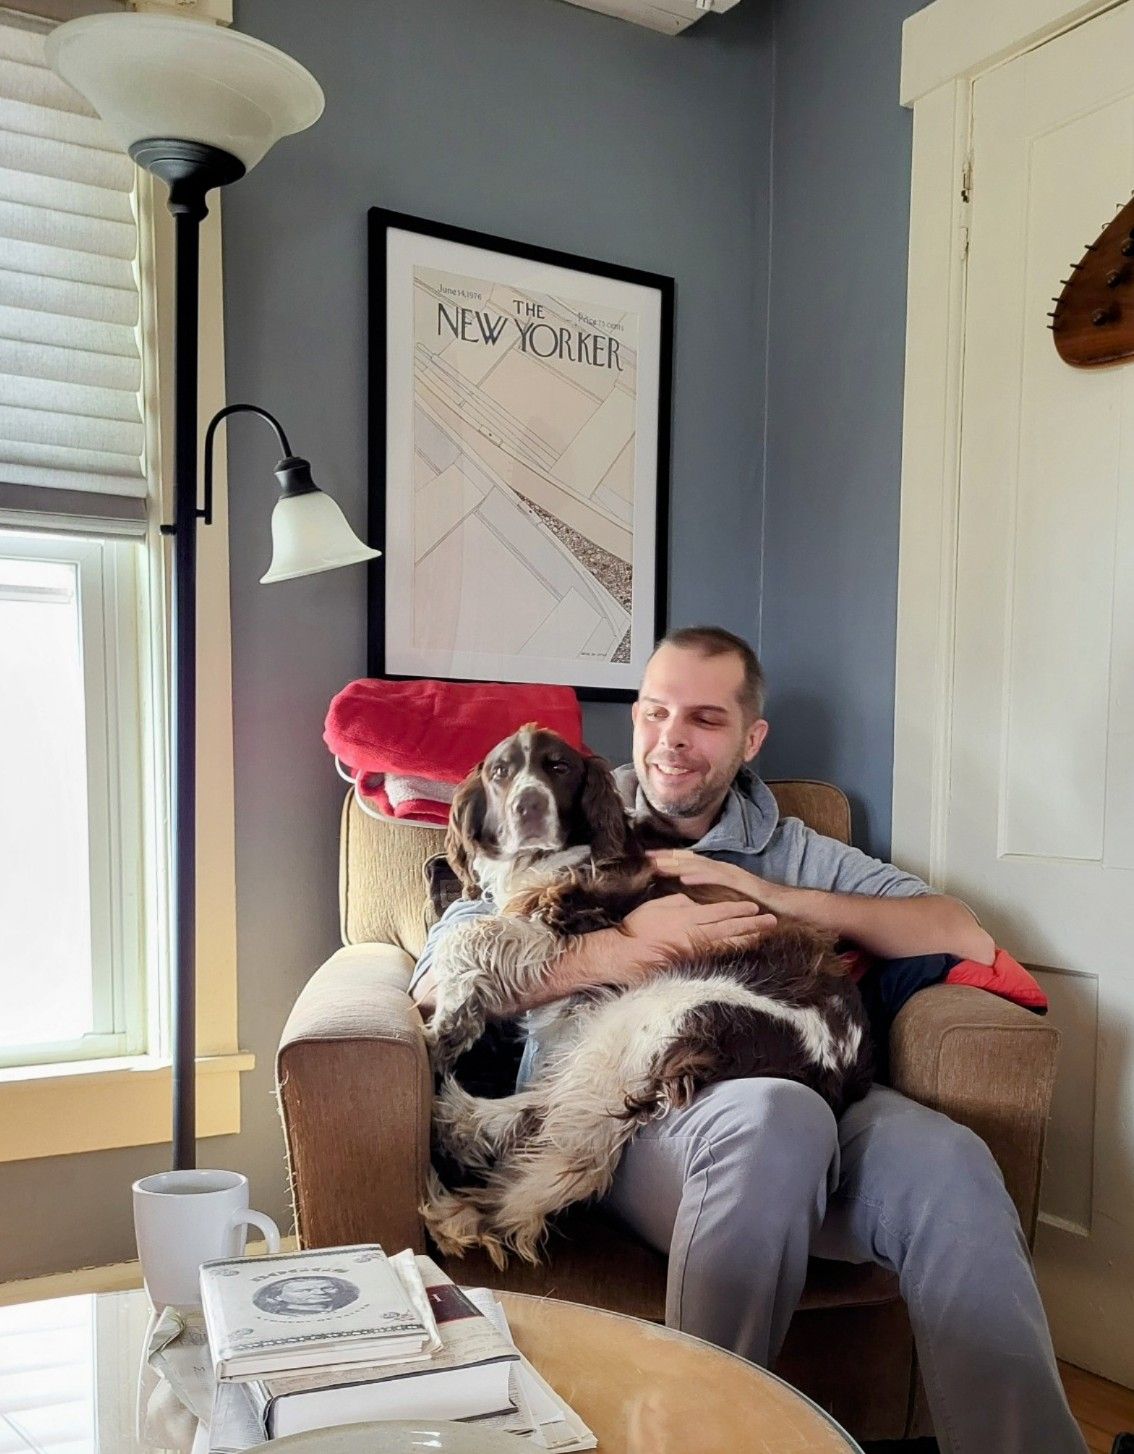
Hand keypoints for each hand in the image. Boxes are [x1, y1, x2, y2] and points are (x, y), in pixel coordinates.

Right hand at [617, 892, 776, 983]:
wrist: (624, 955)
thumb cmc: (636, 929)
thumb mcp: (656, 906)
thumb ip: (678, 902)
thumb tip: (694, 903)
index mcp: (686, 917)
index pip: (718, 913)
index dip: (738, 910)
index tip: (754, 908)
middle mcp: (694, 934)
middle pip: (729, 929)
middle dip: (751, 926)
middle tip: (771, 923)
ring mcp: (694, 952)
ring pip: (726, 944)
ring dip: (746, 940)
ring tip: (763, 937)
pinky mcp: (690, 965)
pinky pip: (715, 957)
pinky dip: (730, 953)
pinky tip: (741, 951)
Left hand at [649, 849, 782, 908]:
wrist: (781, 907)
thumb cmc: (751, 905)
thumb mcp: (722, 899)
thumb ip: (705, 895)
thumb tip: (681, 893)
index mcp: (715, 872)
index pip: (686, 862)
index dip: (666, 859)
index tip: (645, 859)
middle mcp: (720, 869)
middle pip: (689, 859)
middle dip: (667, 856)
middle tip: (645, 855)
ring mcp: (730, 874)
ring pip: (700, 865)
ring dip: (679, 863)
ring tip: (660, 863)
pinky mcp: (739, 883)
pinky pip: (717, 879)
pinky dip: (701, 877)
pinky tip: (686, 878)